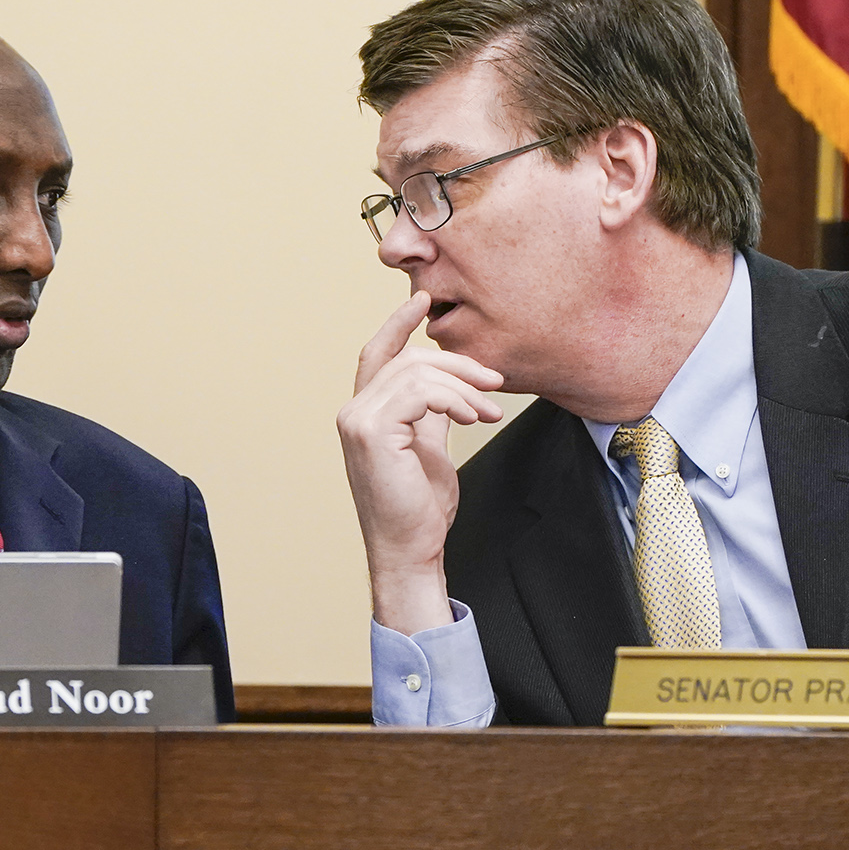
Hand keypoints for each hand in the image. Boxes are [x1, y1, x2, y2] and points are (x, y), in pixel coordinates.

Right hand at [337, 292, 505, 634]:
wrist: (412, 549)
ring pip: (416, 371)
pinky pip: (419, 391)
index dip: (397, 323)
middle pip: (408, 359)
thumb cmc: (420, 508)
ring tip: (487, 412)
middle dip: (458, 365)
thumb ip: (431, 413)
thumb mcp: (429, 448)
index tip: (423, 300)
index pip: (376, 354)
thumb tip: (449, 386)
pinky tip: (472, 417)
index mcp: (365, 413)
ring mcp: (357, 420)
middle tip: (495, 383)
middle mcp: (353, 411)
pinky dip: (453, 399)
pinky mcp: (370, 431)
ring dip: (463, 387)